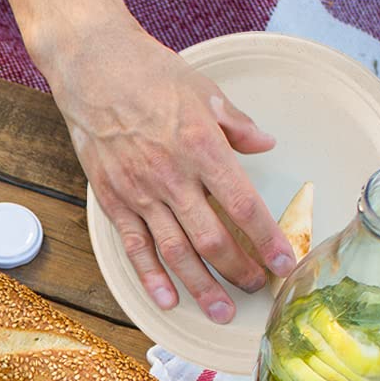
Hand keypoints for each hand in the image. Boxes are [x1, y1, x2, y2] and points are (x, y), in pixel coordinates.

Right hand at [40, 18, 297, 321]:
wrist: (94, 70)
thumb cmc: (151, 74)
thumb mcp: (205, 91)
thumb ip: (237, 125)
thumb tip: (265, 144)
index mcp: (203, 147)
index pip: (244, 205)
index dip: (267, 239)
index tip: (285, 262)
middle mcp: (173, 177)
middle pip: (212, 239)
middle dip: (239, 271)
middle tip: (258, 289)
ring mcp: (140, 192)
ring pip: (175, 252)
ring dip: (200, 286)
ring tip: (220, 310)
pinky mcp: (113, 199)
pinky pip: (134, 246)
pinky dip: (151, 276)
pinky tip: (167, 298)